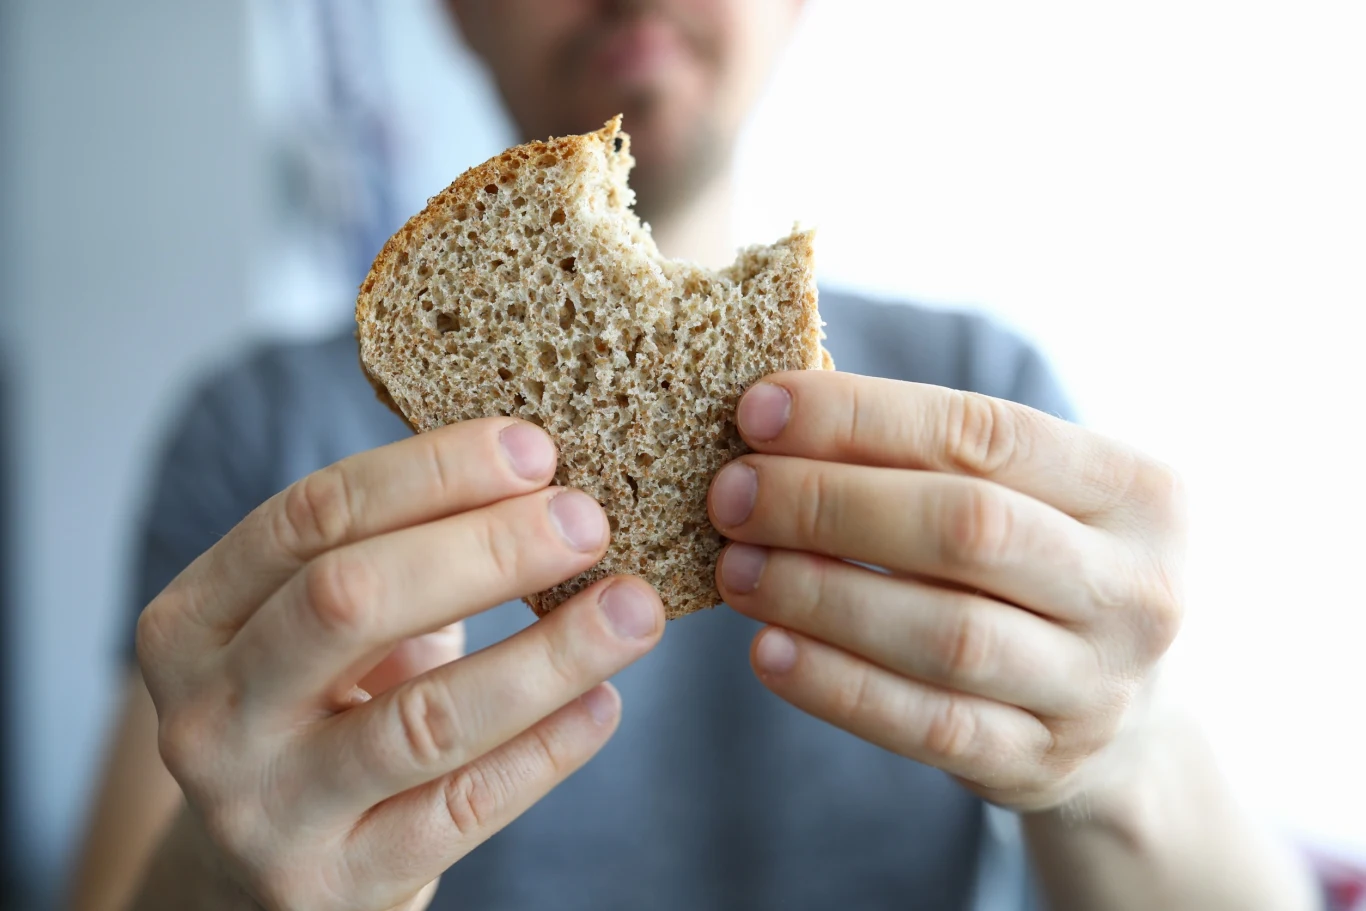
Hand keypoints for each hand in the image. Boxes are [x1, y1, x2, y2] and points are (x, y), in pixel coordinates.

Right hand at [135, 418, 663, 909]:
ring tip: (633, 608)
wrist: (258, 876)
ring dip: (548, 654)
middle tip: (589, 519)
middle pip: (350, 600)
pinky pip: (465, 807)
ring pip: (425, 718)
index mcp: (192, 621)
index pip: (310, 516)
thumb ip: (394, 557)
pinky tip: (604, 701)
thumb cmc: (315, 715)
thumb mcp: (316, 631)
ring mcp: (265, 811)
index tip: (535, 448)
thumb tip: (545, 482)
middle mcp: (209, 714)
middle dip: (486, 547)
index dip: (430, 473)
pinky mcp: (336, 885)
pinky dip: (548, 747)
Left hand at [708, 372, 1184, 811]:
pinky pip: (927, 725)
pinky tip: (768, 651)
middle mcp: (1136, 589)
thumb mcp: (1028, 499)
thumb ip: (930, 455)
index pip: (986, 433)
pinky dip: (837, 685)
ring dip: (821, 594)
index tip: (757, 412)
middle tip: (730, 495)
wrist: (1120, 719)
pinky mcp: (1041, 762)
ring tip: (736, 570)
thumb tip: (773, 420)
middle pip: (965, 529)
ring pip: (945, 634)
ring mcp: (1097, 687)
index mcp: (1138, 492)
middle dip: (828, 503)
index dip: (861, 417)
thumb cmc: (1036, 568)